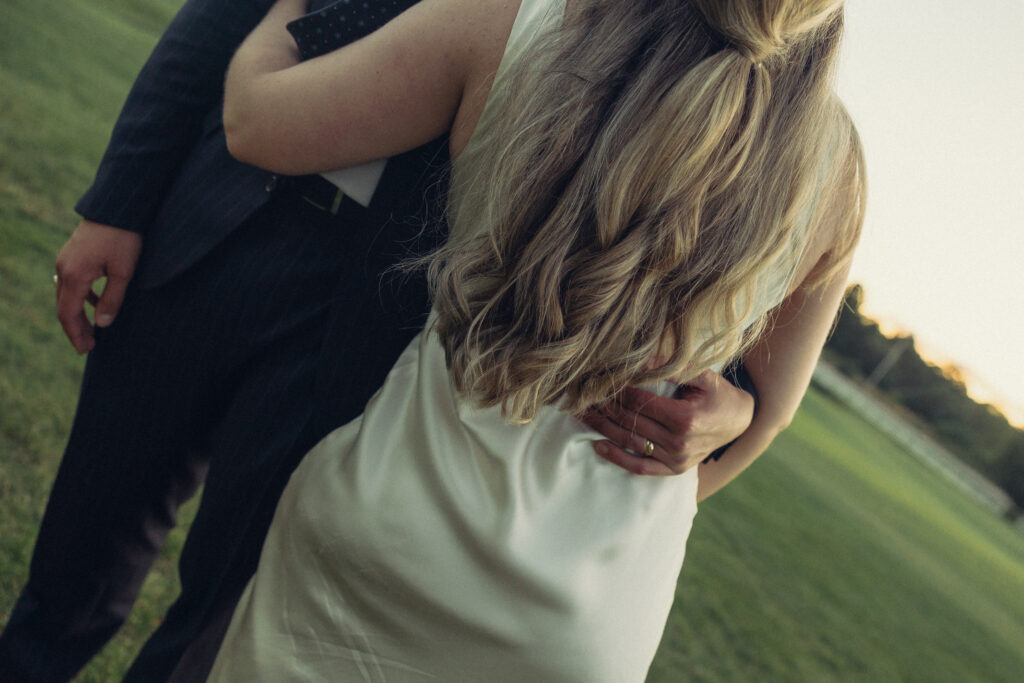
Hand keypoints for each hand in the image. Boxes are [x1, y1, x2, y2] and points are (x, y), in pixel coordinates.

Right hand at [54, 219, 141, 352]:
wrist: (117, 207)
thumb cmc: (124, 238)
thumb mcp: (123, 272)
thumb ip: (112, 299)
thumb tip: (102, 324)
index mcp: (74, 276)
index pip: (68, 314)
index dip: (76, 334)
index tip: (86, 350)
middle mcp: (64, 269)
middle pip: (64, 307)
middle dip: (75, 328)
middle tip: (88, 347)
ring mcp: (65, 260)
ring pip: (66, 294)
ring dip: (77, 314)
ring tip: (92, 329)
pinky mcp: (72, 253)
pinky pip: (71, 282)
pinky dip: (80, 297)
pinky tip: (94, 303)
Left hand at [580, 370, 754, 475]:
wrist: (739, 421)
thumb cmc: (718, 393)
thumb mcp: (704, 374)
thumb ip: (673, 367)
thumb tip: (642, 358)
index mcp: (684, 418)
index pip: (640, 402)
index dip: (617, 391)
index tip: (598, 380)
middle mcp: (679, 442)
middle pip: (631, 422)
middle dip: (604, 407)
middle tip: (580, 396)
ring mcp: (676, 459)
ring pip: (631, 442)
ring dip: (603, 428)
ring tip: (581, 415)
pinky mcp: (674, 469)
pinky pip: (641, 467)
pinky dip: (617, 458)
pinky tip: (597, 445)